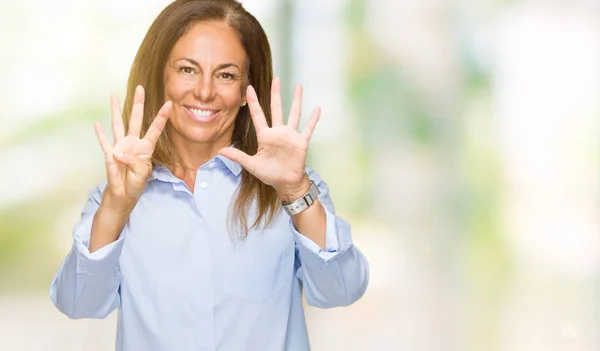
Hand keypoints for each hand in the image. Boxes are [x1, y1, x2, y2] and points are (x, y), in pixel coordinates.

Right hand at [94, 85, 171, 206]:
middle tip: (140, 88)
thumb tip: (118, 153)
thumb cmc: (136, 183)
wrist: (124, 194)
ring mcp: (120, 146)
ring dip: (116, 111)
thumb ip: (134, 161)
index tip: (169, 104)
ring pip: (118, 124)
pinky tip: (96, 123)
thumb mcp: (143, 173)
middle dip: (138, 104)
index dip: (162, 117)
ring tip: (114, 96)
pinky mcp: (109, 154)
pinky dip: (99, 134)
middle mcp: (133, 143)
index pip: (155, 129)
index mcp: (146, 147)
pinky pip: (104, 142)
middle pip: (136, 119)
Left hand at [219, 77, 319, 200]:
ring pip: (294, 114)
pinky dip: (313, 119)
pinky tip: (318, 108)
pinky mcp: (301, 141)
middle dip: (276, 94)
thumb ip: (238, 156)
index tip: (249, 88)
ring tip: (299, 86)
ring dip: (296, 100)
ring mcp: (290, 135)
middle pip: (276, 108)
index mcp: (265, 136)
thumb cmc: (269, 174)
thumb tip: (220, 151)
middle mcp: (278, 132)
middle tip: (276, 79)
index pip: (258, 115)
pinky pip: (308, 128)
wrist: (286, 183)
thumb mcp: (251, 164)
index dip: (253, 102)